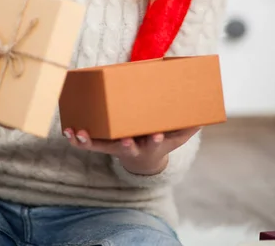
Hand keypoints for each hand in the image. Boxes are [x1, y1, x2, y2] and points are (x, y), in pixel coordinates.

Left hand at [63, 126, 199, 174]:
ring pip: (101, 146)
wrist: (144, 161)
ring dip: (89, 141)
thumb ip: (188, 125)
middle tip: (123, 139)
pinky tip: (68, 130)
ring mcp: (116, 147)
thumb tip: (205, 114)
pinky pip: (88, 143)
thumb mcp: (177, 135)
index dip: (154, 140)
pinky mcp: (103, 144)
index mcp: (150, 144)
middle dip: (124, 144)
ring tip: (79, 132)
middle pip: (126, 147)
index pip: (154, 143)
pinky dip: (77, 138)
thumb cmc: (161, 140)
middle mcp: (132, 147)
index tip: (155, 135)